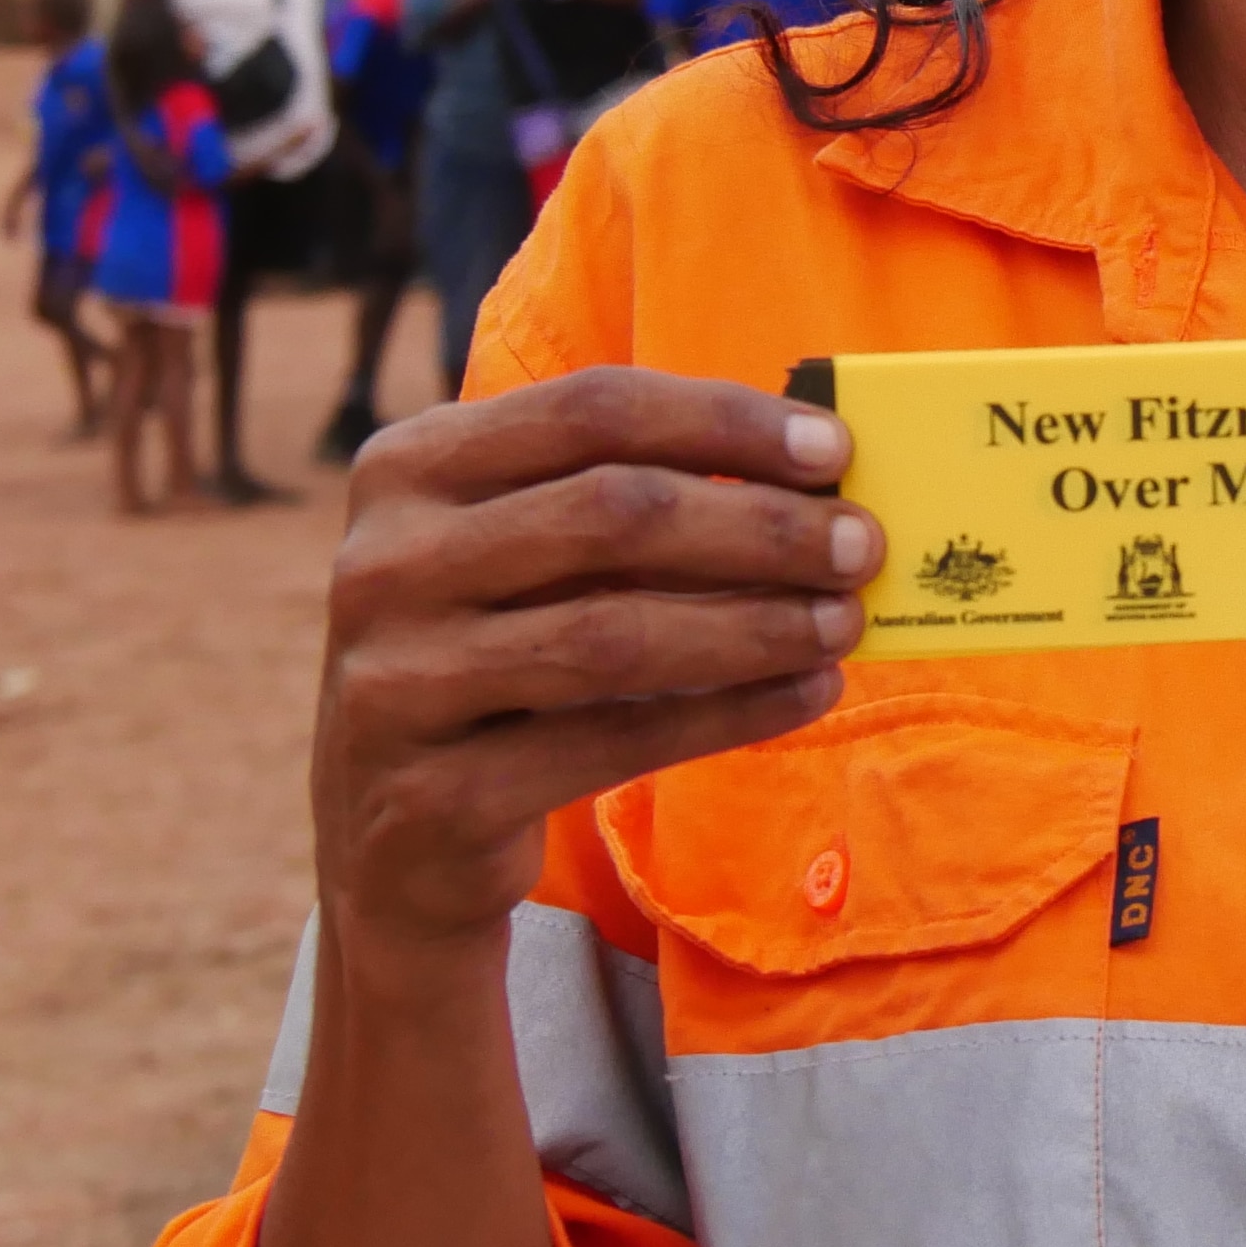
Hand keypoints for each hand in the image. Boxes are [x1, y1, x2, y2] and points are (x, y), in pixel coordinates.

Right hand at [312, 373, 872, 969]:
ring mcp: (395, 681)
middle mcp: (383, 563)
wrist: (396, 837)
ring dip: (758, 625)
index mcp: (410, 467)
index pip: (592, 409)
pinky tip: (807, 694)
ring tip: (846, 624)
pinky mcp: (432, 793)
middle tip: (862, 547)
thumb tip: (819, 479)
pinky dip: (730, 713)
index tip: (836, 450)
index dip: (725, 421)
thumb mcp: (531, 557)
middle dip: (762, 527)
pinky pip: (612, 742)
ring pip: (616, 634)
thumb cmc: (502, 655)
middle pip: (612, 513)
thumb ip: (635, 502)